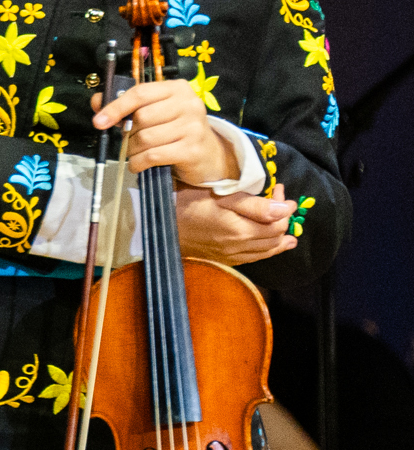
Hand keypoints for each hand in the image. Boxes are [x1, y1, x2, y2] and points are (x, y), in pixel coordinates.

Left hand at [93, 78, 242, 187]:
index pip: (140, 93)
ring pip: (145, 138)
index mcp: (177, 89)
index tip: (99, 122)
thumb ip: (126, 106)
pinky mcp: (193, 149)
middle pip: (142, 117)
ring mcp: (194, 127)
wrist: (207, 155)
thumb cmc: (174, 130)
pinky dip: (139, 162)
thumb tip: (97, 102)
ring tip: (136, 152)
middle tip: (129, 140)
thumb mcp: (152, 112)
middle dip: (128, 132)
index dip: (116, 107)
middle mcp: (189, 104)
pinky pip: (153, 155)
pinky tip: (139, 164)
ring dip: (133, 150)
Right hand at [174, 184, 296, 265]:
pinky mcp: (224, 260)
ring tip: (290, 235)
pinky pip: (253, 258)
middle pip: (275, 238)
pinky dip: (266, 251)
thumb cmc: (187, 204)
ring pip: (267, 252)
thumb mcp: (221, 197)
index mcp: (242, 230)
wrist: (158, 226)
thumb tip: (286, 209)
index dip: (284, 206)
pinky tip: (269, 247)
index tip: (279, 189)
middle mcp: (240, 247)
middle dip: (284, 220)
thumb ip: (255, 204)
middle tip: (281, 203)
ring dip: (280, 241)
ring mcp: (232, 256)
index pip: (278, 222)